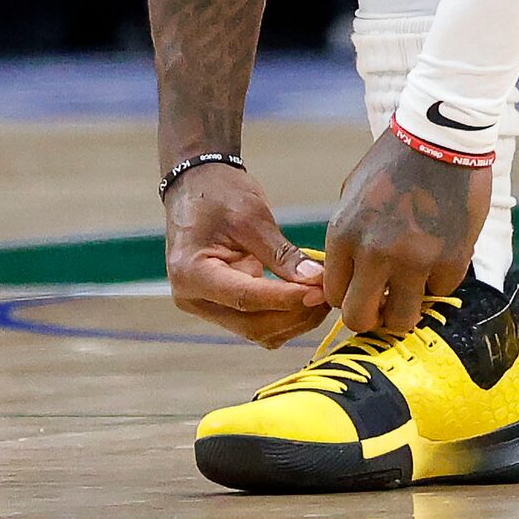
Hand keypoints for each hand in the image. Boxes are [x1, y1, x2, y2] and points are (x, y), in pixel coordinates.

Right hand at [162, 161, 327, 346]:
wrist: (196, 186)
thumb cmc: (218, 193)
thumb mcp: (251, 216)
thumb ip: (282, 253)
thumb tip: (315, 280)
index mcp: (191, 273)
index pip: (244, 297)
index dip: (285, 298)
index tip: (318, 292)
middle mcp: (194, 299)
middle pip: (252, 324)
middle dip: (294, 313)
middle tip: (327, 293)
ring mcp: (208, 308)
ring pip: (259, 332)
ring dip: (294, 319)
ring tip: (321, 294)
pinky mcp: (224, 309)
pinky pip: (259, 325)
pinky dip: (286, 316)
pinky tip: (305, 298)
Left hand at [321, 130, 489, 336]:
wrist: (441, 137)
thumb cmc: (393, 162)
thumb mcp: (353, 196)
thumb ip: (349, 239)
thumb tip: (350, 279)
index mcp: (344, 233)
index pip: (333, 296)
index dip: (349, 298)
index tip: (362, 291)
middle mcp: (374, 252)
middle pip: (359, 319)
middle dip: (371, 318)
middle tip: (383, 306)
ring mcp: (414, 260)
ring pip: (402, 319)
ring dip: (406, 307)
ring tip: (412, 287)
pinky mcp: (451, 261)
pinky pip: (440, 293)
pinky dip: (439, 281)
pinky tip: (439, 254)